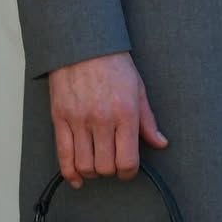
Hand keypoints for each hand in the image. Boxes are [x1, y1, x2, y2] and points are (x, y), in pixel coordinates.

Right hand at [48, 52, 167, 189]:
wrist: (85, 44)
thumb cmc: (114, 64)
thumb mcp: (138, 88)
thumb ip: (148, 121)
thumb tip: (161, 143)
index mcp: (125, 112)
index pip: (128, 161)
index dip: (129, 172)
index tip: (128, 169)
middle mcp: (102, 119)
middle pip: (105, 167)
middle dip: (111, 171)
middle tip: (113, 163)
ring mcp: (79, 120)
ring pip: (84, 165)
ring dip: (92, 172)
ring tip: (97, 164)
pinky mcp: (60, 119)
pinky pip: (63, 156)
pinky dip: (70, 173)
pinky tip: (77, 177)